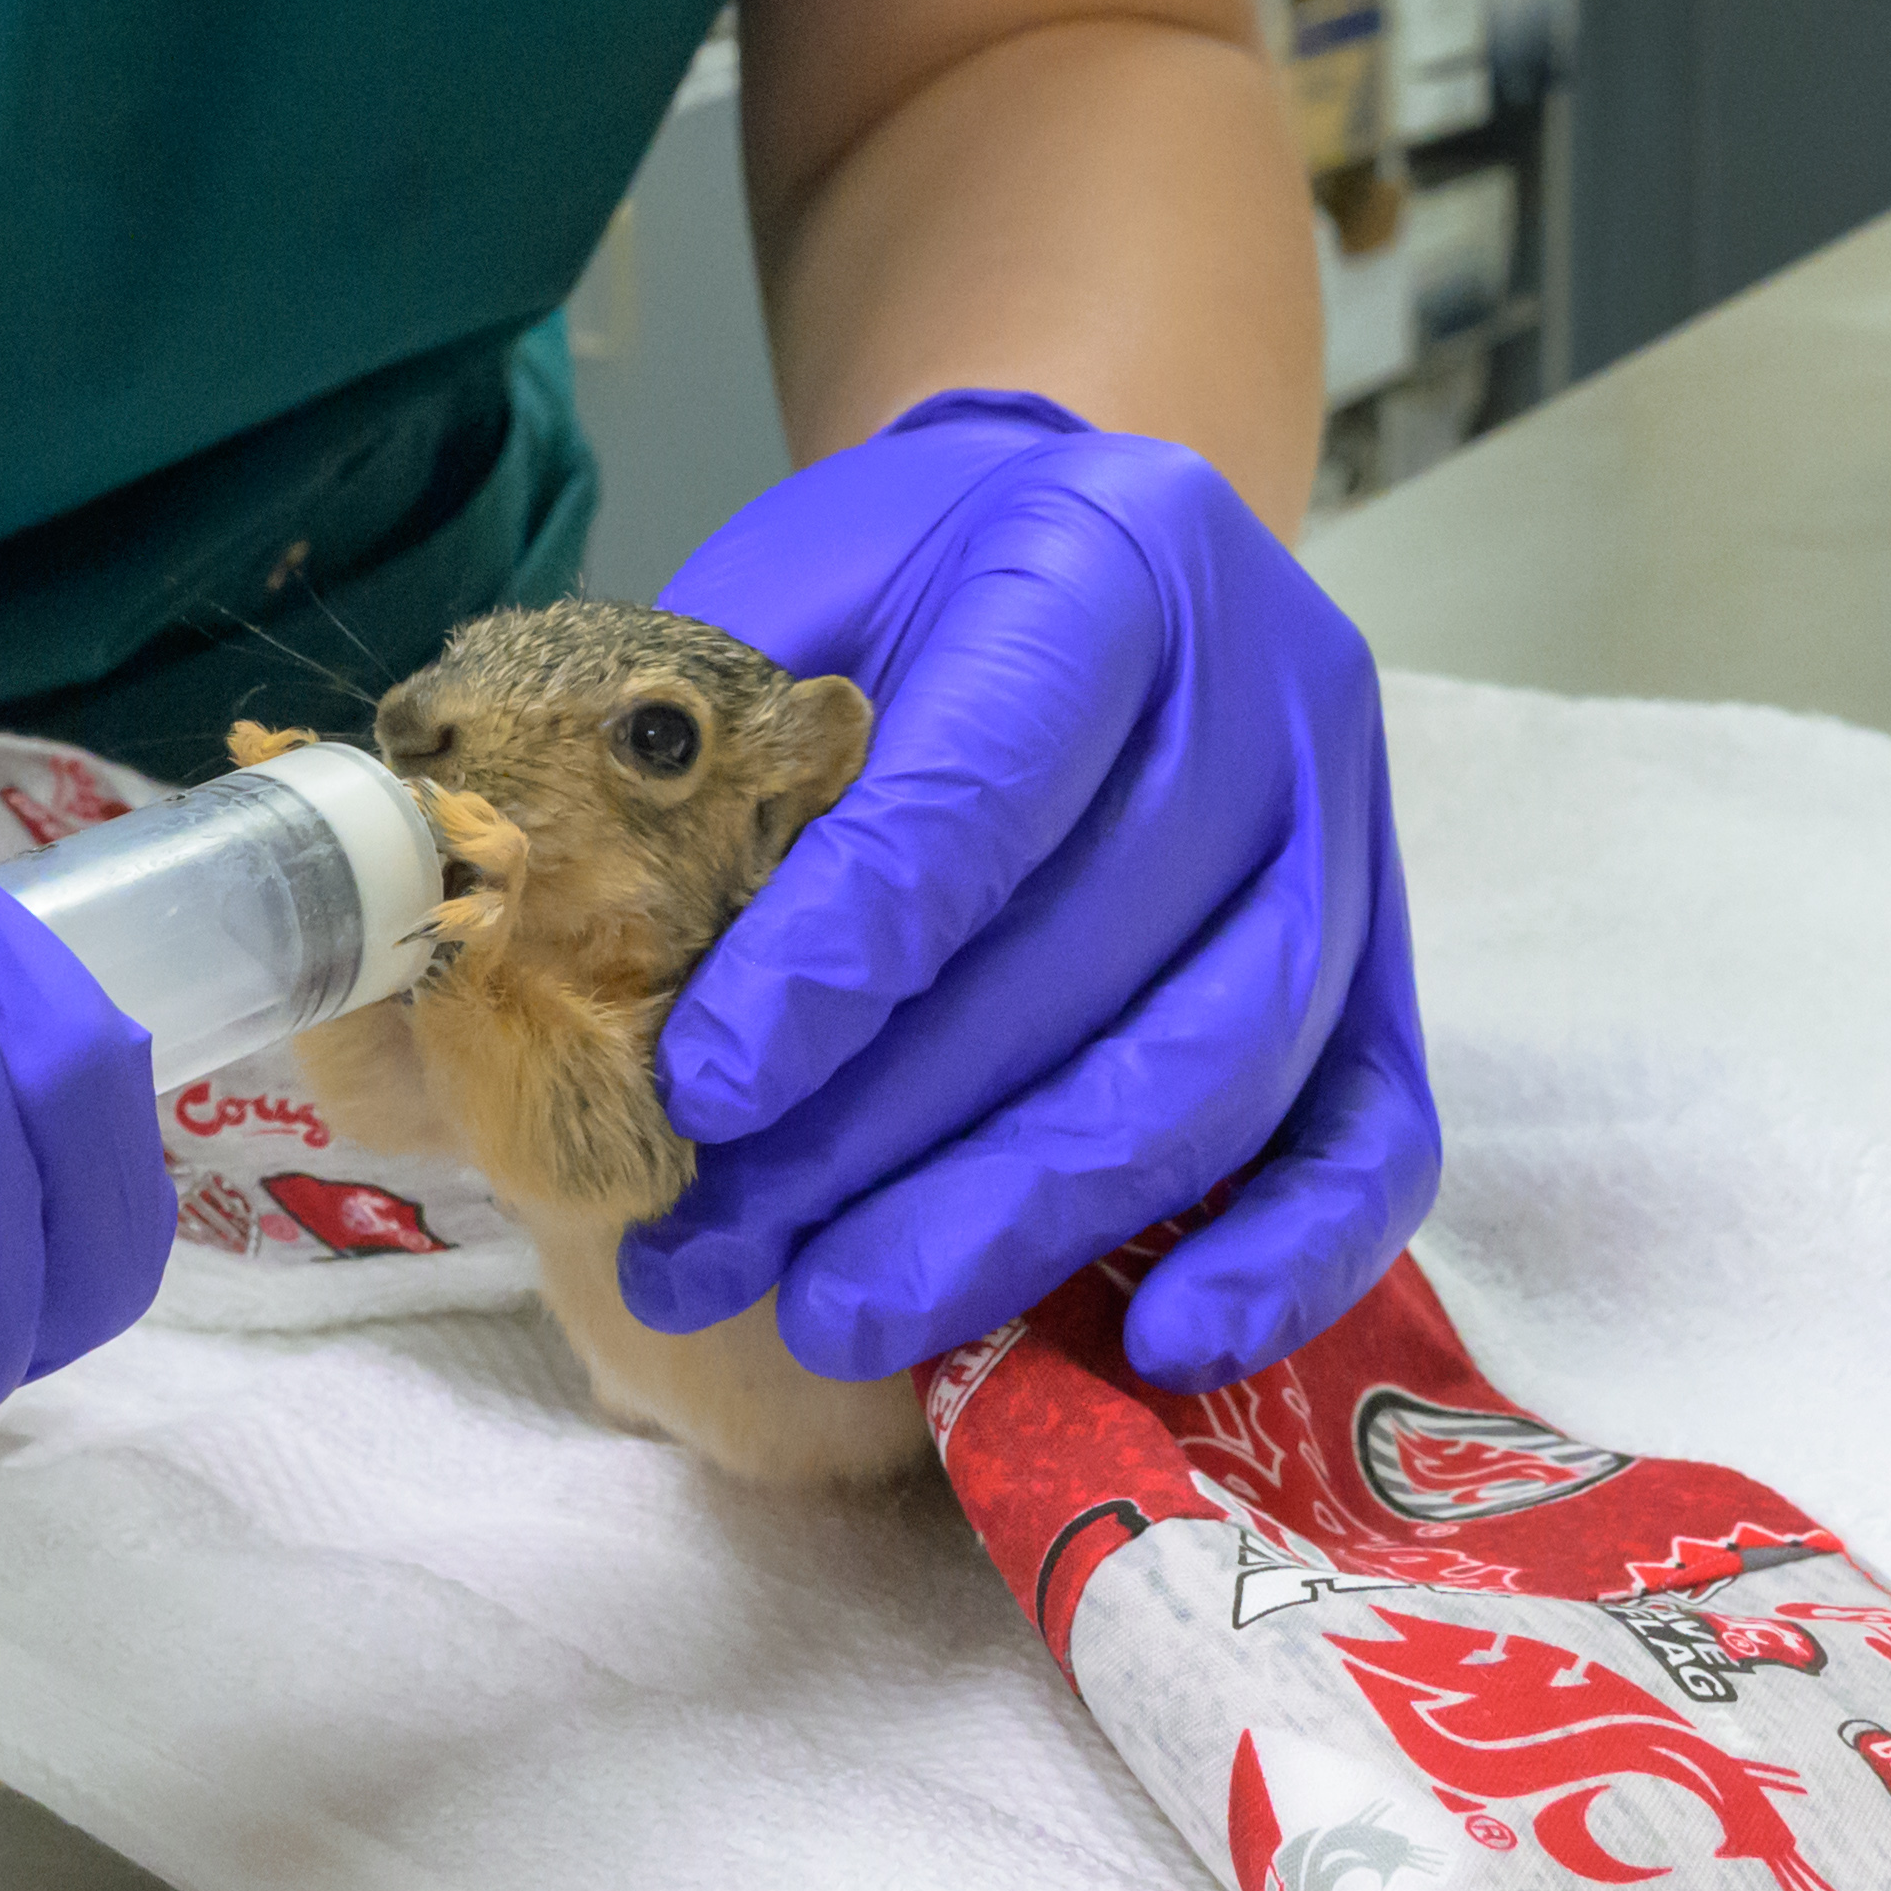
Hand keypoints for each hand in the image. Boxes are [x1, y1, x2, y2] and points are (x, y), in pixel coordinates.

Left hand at [629, 385, 1433, 1393]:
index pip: (979, 788)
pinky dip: (1277, 1263)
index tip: (701, 1093)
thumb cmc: (910, 593)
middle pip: (1098, 957)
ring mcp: (1350, 839)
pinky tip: (1145, 1347)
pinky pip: (1375, 1142)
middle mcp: (1267, 692)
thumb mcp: (779, 599)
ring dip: (1025, 1220)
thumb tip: (500, 977)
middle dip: (887, 1138)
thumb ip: (681, 761)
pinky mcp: (1389, 971)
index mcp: (1102, 556)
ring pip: (1224, 1067)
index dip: (839, 958)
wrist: (1097, 544)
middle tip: (710, 1252)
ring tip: (841, 1314)